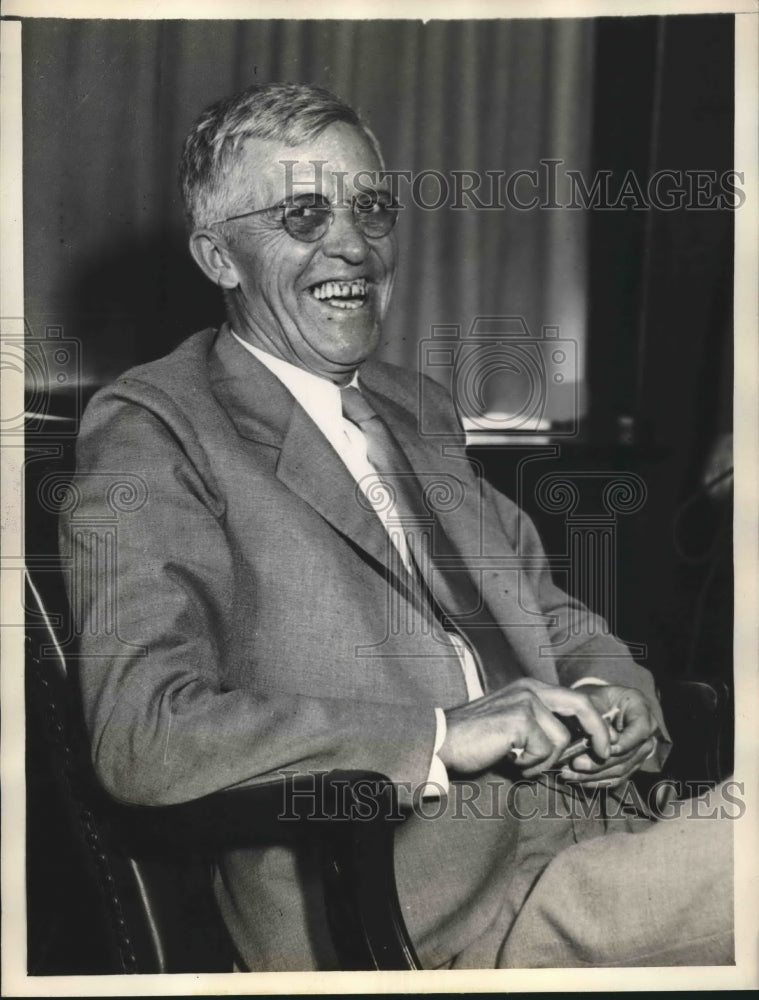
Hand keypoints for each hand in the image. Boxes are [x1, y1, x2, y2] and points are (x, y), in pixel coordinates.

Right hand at [439, 678, 610, 778]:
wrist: (443, 742)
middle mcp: (531, 689)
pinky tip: (510, 760)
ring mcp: (525, 702)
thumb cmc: (478, 741)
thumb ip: (544, 728)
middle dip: (599, 732)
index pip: (576, 699)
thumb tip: (580, 745)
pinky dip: (530, 765)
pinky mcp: (520, 719)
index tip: (604, 745)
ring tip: (519, 761)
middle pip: (582, 706)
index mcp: (531, 688)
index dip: (595, 722)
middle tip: (603, 754)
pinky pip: (544, 752)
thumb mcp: (516, 728)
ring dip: (544, 761)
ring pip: (561, 740)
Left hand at [559, 683, 658, 786]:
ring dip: (594, 775)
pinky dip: (596, 781)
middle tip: (575, 763)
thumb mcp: (592, 698)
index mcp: (640, 709)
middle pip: (629, 755)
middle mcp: (646, 732)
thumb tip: (603, 743)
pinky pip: (616, 779)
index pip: (640, 730)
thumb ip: (597, 716)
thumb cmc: (593, 697)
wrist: (595, 704)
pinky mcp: (629, 766)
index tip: (604, 750)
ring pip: (622, 770)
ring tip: (569, 773)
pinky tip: (577, 780)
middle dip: (601, 762)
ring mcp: (639, 751)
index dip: (625, 743)